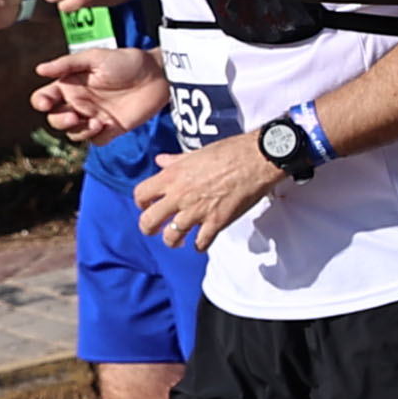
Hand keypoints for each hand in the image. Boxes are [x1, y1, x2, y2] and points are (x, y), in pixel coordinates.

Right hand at [30, 47, 163, 143]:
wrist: (157, 74)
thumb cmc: (125, 61)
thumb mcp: (95, 58)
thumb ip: (67, 64)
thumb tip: (39, 70)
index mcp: (70, 85)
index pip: (45, 98)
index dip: (41, 103)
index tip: (47, 102)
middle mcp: (79, 103)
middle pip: (56, 120)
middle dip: (60, 121)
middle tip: (74, 115)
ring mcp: (95, 117)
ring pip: (73, 133)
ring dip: (78, 131)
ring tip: (96, 121)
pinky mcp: (113, 128)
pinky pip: (96, 140)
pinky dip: (95, 137)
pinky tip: (104, 125)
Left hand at [135, 135, 282, 250]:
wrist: (256, 159)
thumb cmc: (229, 152)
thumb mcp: (195, 153)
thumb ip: (175, 160)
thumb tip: (161, 160)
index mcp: (172, 176)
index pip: (141, 194)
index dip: (141, 203)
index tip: (146, 206)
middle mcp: (180, 195)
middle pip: (149, 220)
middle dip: (148, 228)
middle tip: (153, 230)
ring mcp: (197, 210)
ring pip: (172, 235)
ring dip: (172, 241)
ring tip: (177, 241)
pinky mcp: (217, 221)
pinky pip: (201, 242)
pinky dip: (199, 246)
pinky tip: (200, 244)